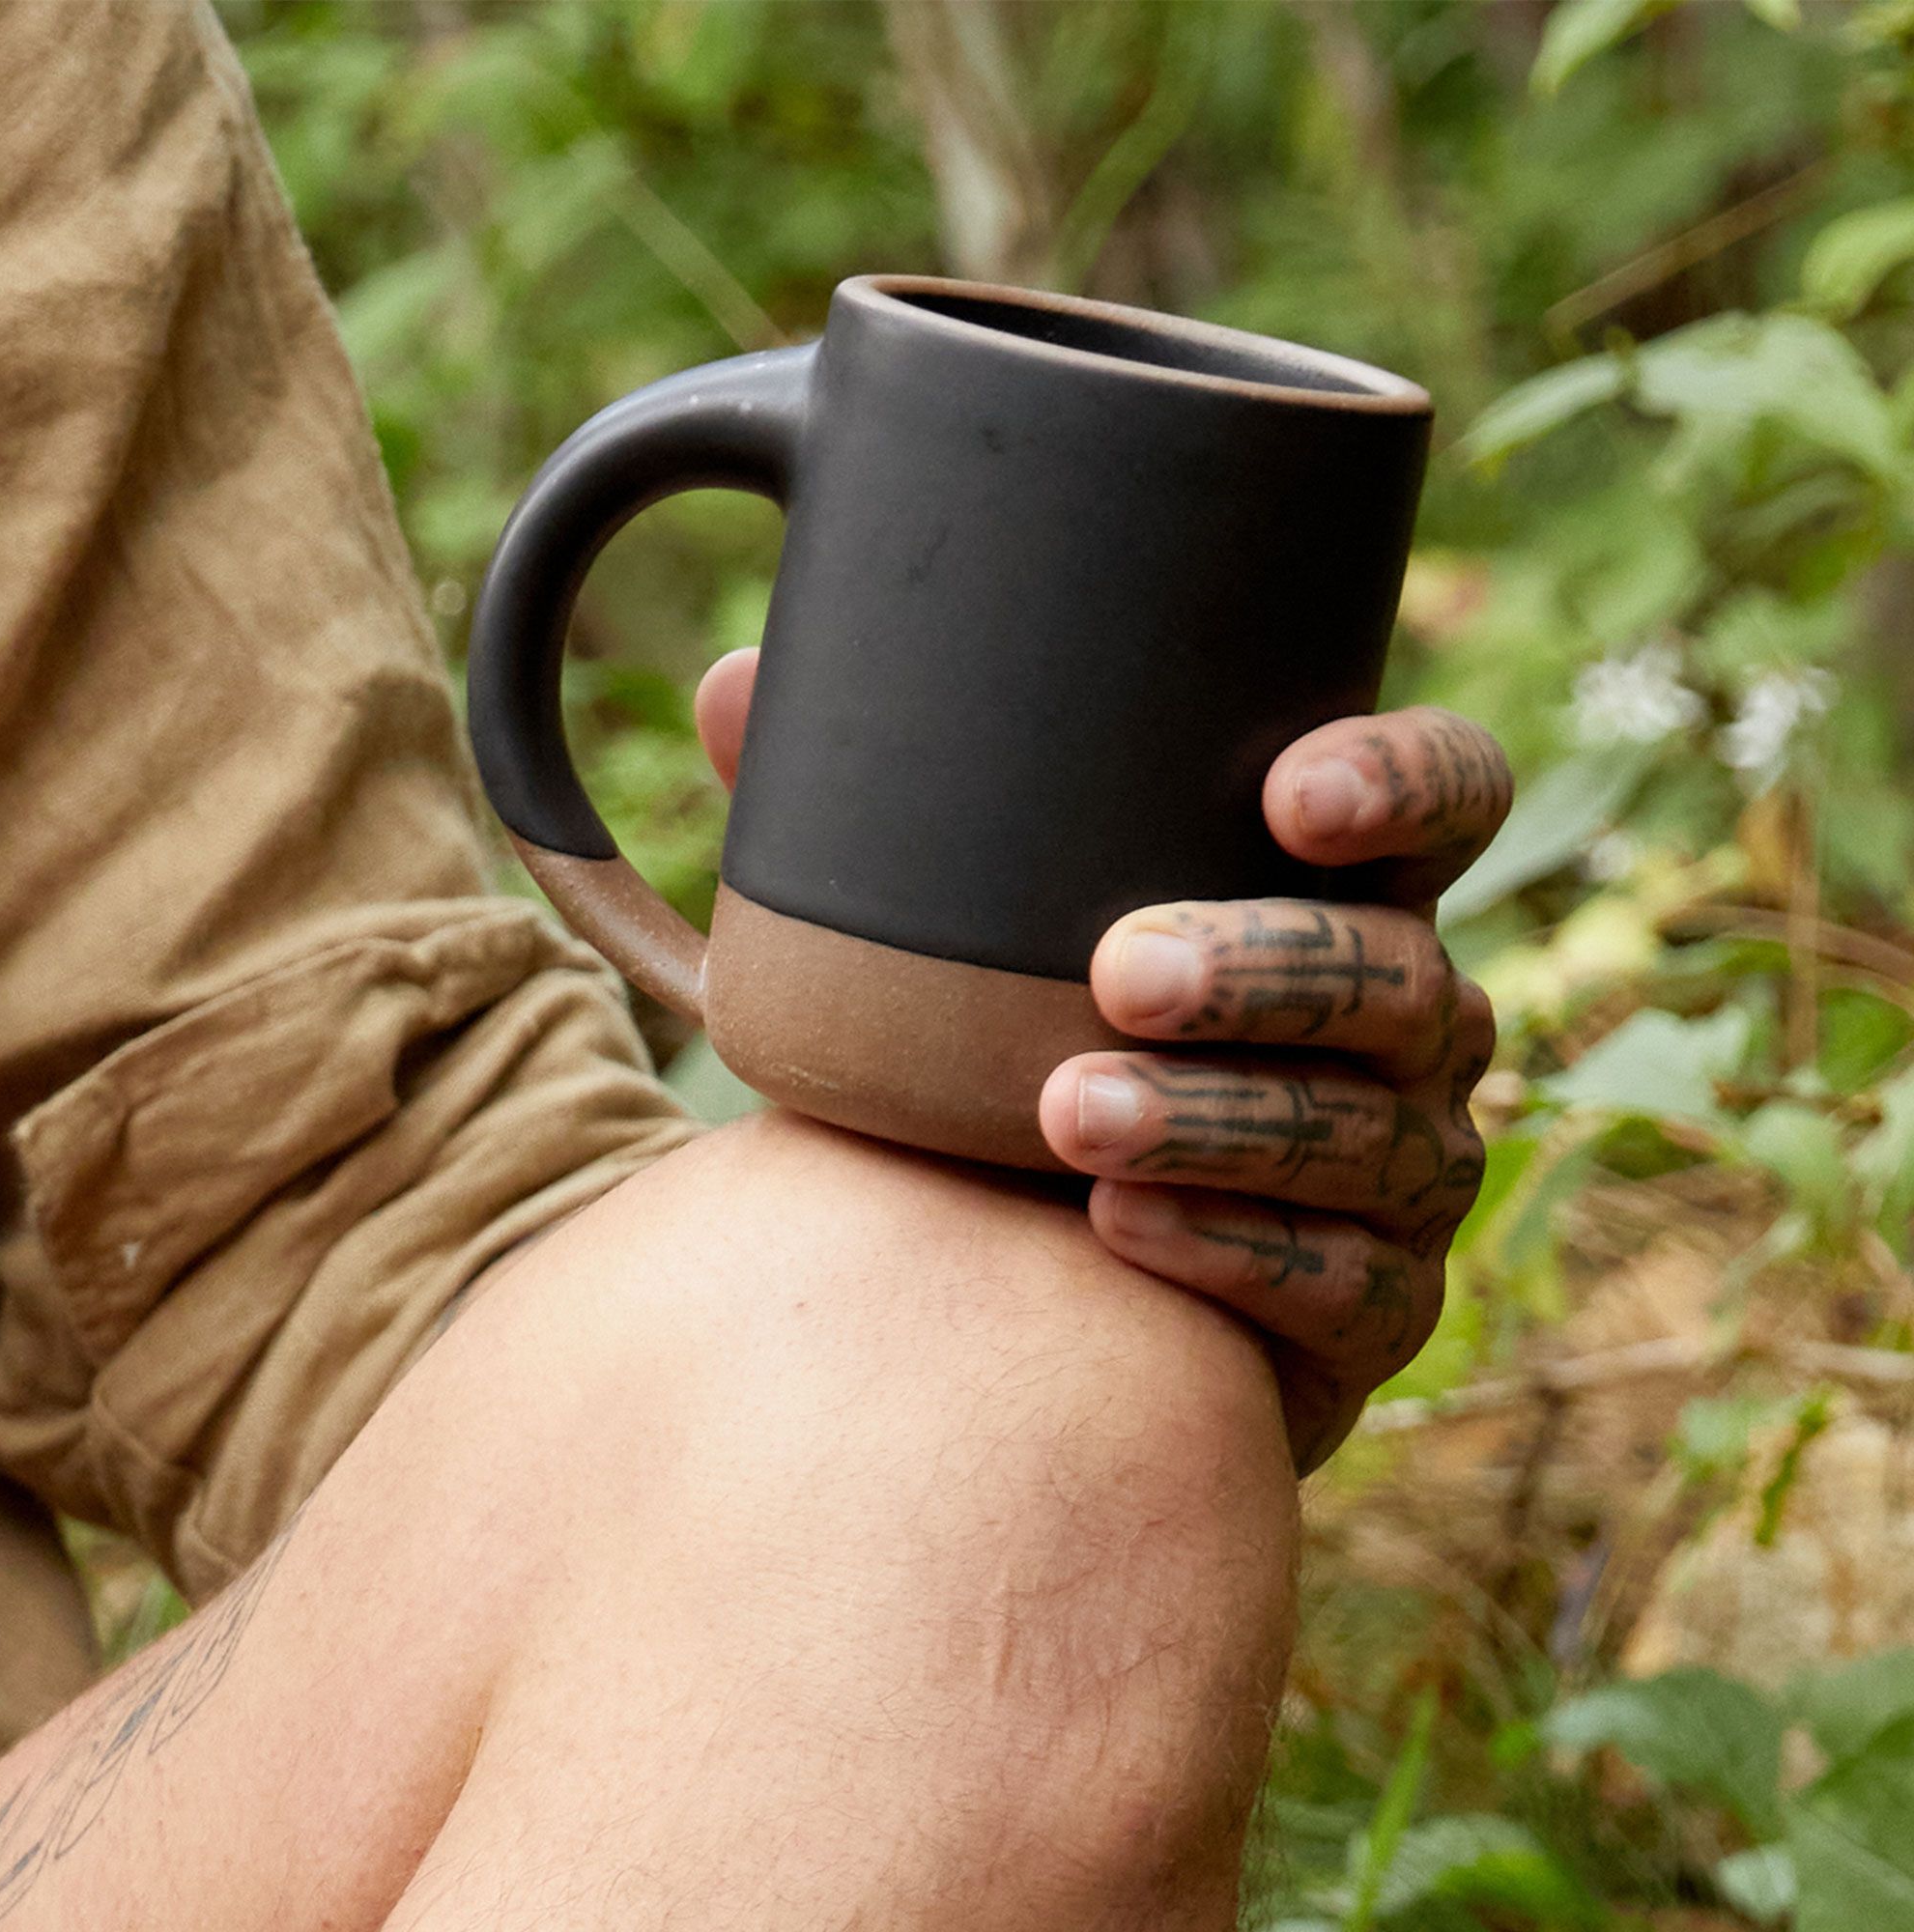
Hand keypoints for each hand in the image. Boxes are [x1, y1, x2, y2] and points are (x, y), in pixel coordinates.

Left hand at [695, 653, 1511, 1474]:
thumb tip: (732, 687)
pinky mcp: (1374, 1311)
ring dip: (1226, 1120)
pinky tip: (1117, 1233)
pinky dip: (1228, 1253)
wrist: (1012, 1266)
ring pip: (1375, 1137)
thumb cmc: (997, 1056)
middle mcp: (1406, 1027)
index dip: (1406, 782)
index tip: (1287, 792)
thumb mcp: (936, 938)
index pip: (1451, 799)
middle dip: (1276, 967)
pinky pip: (1344, 1288)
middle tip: (1122, 970)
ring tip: (1070, 1113)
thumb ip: (862, 817)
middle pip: (1405, 977)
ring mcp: (1406, 1172)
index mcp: (1336, 892)